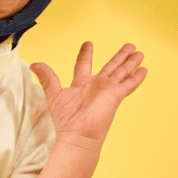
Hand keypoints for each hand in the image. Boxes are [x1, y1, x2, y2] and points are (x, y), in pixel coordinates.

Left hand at [31, 42, 146, 145]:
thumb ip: (46, 77)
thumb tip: (34, 64)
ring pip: (122, 72)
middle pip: (111, 66)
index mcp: (81, 83)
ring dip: (130, 62)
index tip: (88, 43)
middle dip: (120, 56)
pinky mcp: (116, 95)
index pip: (84, 64)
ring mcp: (107, 90)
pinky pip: (128, 84)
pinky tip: (144, 70)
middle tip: (129, 45)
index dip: (86, 53)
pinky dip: (136, 77)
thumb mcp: (54, 93)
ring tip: (139, 52)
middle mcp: (96, 85)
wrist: (79, 134)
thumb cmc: (66, 119)